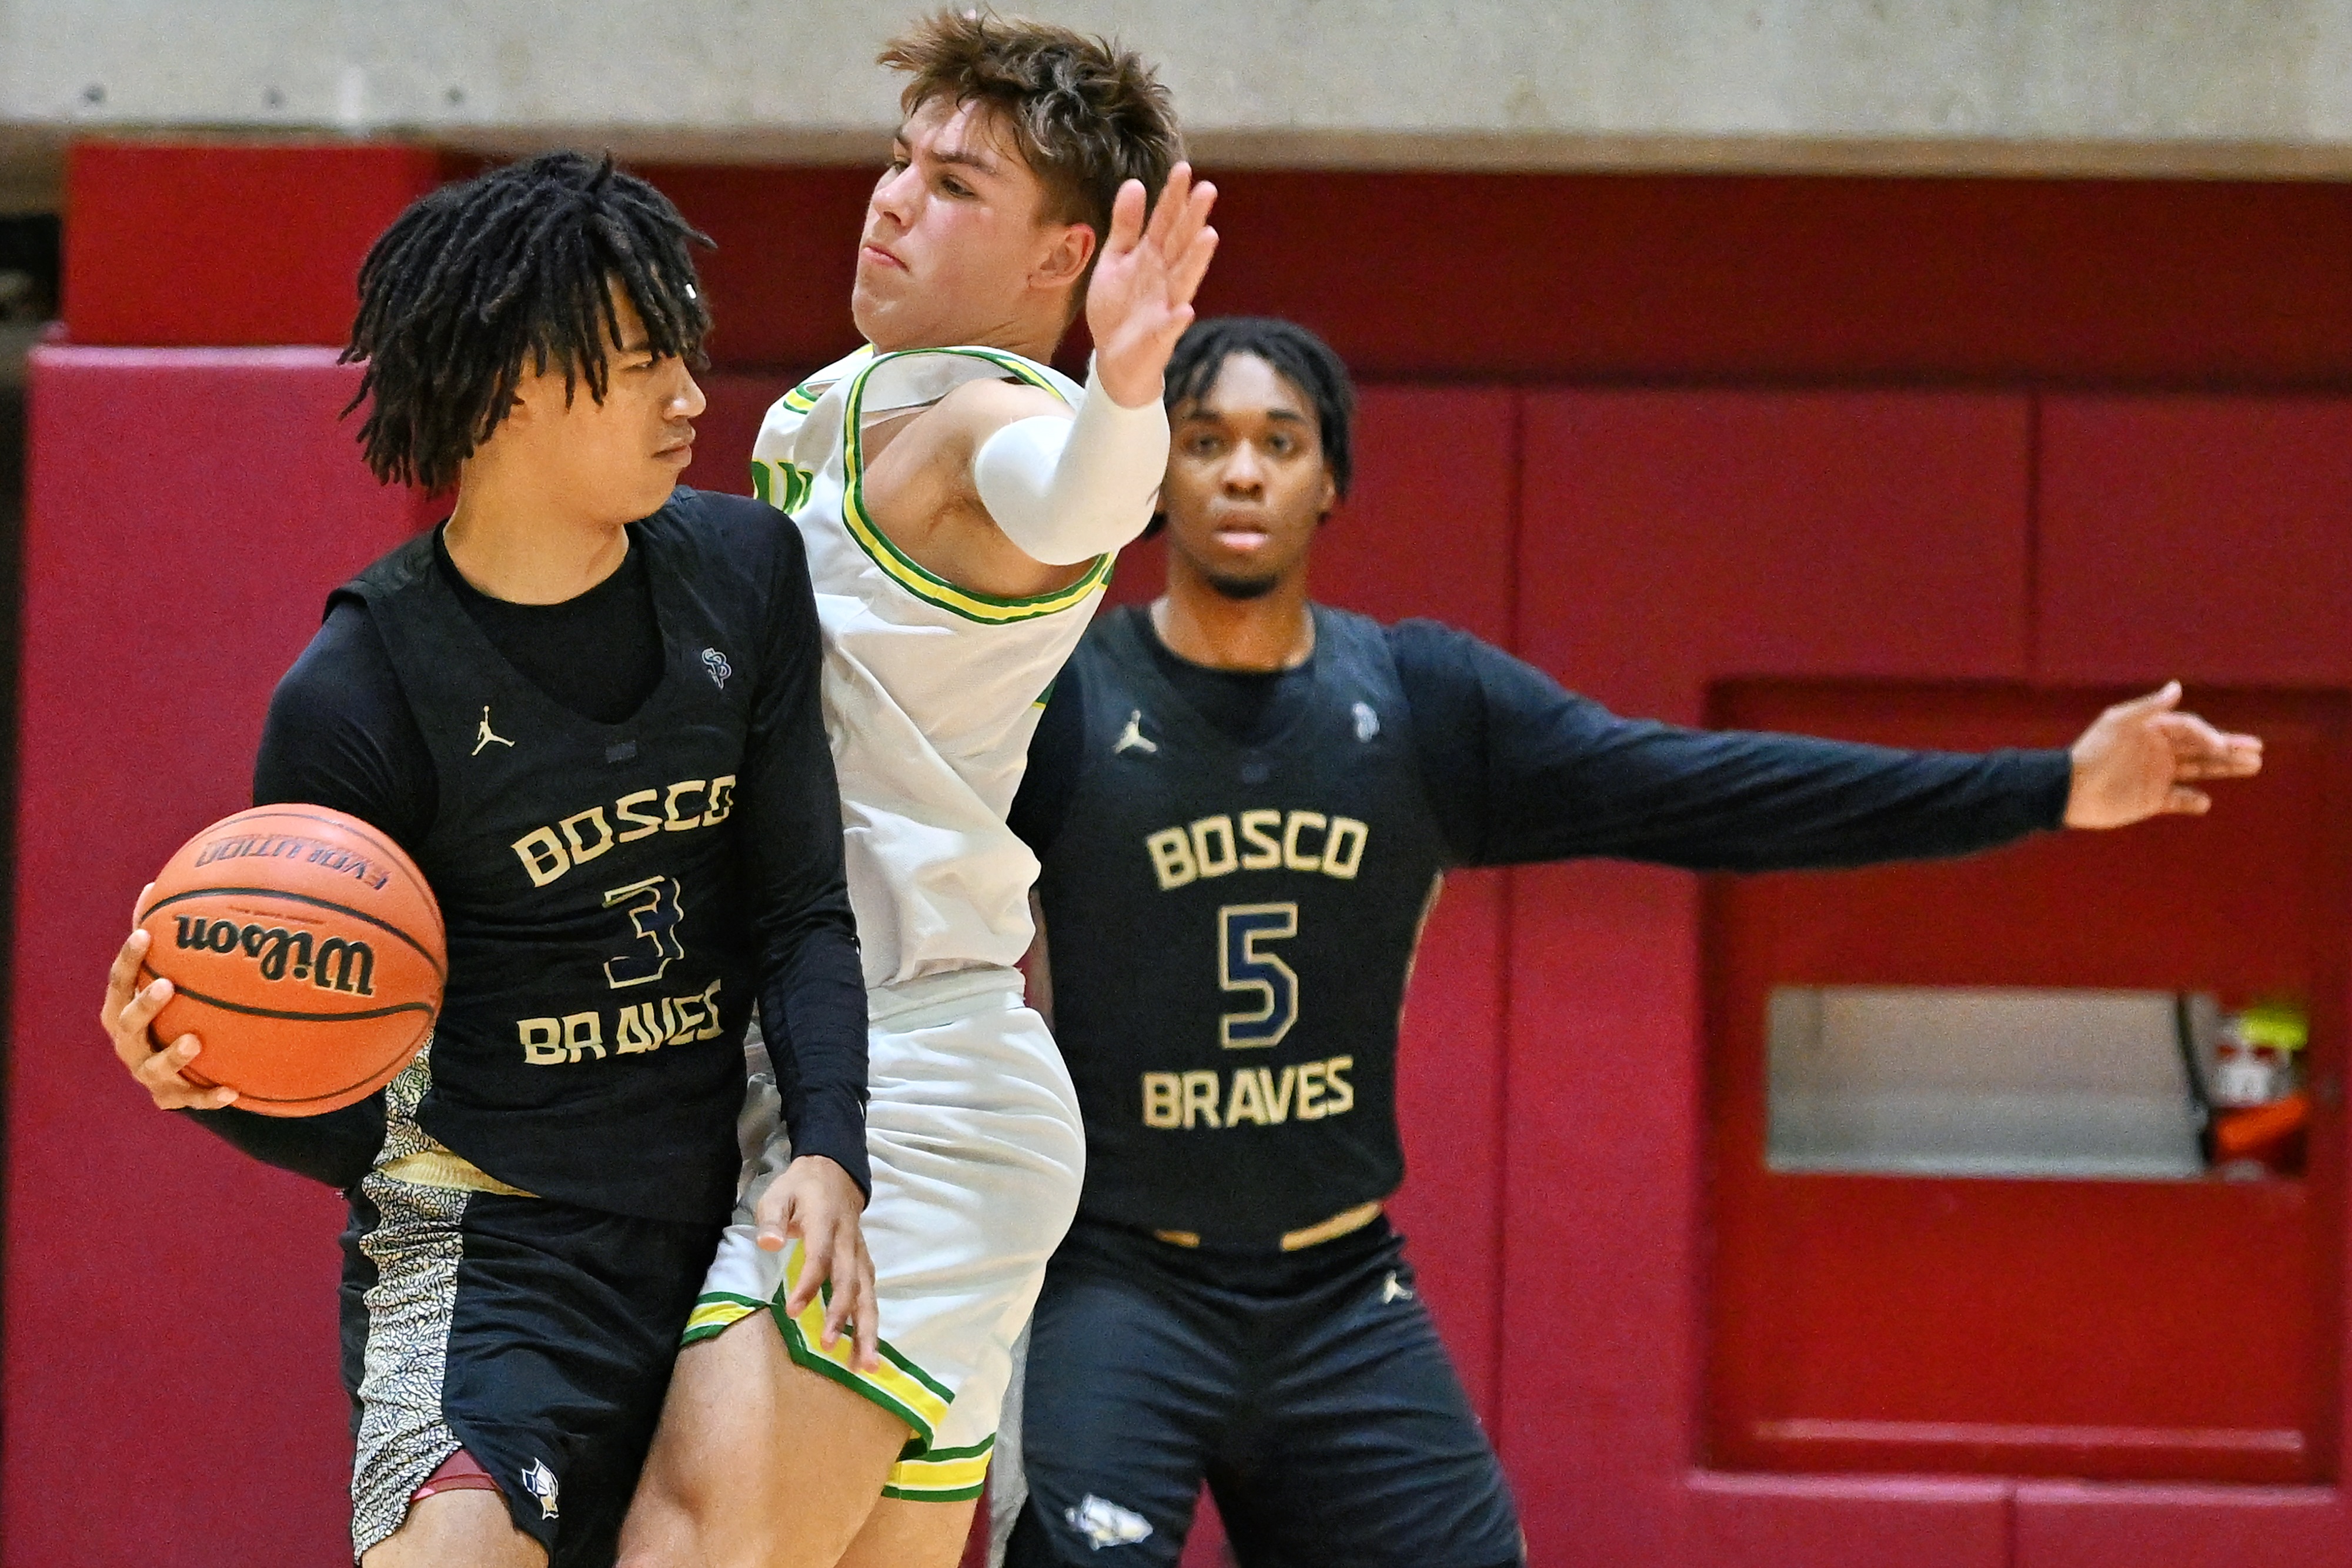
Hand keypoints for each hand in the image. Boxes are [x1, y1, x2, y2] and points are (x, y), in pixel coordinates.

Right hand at [102, 885, 236, 1109]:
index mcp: (119, 1010)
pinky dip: (210, 1096)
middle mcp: (127, 1043)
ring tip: (195, 1040)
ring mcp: (147, 1073)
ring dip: (173, 1055)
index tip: (146, 935)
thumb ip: (157, 940)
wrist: (174, 1073)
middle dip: (144, 1006)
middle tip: (166, 986)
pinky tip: (234, 1090)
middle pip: (126, 1023)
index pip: (118, 982)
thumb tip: (156, 886)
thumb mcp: (157, 977)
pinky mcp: (171, 1098)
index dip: (129, 959)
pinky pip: (192, 1100)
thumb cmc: (166, 1012)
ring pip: (154, 1068)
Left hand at [755, 1154, 879, 1370]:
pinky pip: (870, 1294)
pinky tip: (867, 1348)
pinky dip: (871, 1321)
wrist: (836, 1171)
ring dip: (867, 1329)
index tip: (793, 1311)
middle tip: (830, 1347)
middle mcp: (849, 1242)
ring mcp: (860, 1254)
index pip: (821, 1258)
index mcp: (826, 1223)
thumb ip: (772, 1219)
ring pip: (868, 1294)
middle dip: (843, 1316)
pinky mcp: (864, 1262)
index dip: (809, 1285)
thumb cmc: (801, 1187)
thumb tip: (768, 1243)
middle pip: (851, 1282)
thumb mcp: (778, 1194)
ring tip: (866, 1365)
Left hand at [1084, 162, 1218, 407]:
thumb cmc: (1118, 308)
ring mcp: (1165, 306)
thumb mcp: (1116, 259)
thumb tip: (1135, 183)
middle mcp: (1164, 277)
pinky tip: (1186, 310)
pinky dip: (1177, 320)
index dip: (1173, 197)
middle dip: (1192, 219)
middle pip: (1180, 244)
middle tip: (1207, 189)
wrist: (1113, 358)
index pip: (1165, 222)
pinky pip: (1170, 328)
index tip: (1183, 168)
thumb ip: (1126, 225)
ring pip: (1183, 280)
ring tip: (1209, 236)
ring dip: (1195, 260)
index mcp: (1152, 257)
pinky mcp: (1160, 337)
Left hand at [2065, 682, 2262, 828]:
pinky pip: (2178, 800)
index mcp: (2152, 731)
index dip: (2209, 735)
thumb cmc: (2092, 752)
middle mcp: (2159, 752)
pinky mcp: (2151, 800)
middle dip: (2229, 749)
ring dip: (2223, 769)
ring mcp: (2157, 776)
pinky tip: (2205, 802)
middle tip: (2257, 752)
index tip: (2222, 745)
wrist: (2068, 789)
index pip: (2190, 729)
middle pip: (2201, 749)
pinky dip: (2192, 801)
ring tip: (2252, 766)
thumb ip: (2149, 707)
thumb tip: (2177, 686)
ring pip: (2198, 771)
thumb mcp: (2118, 722)